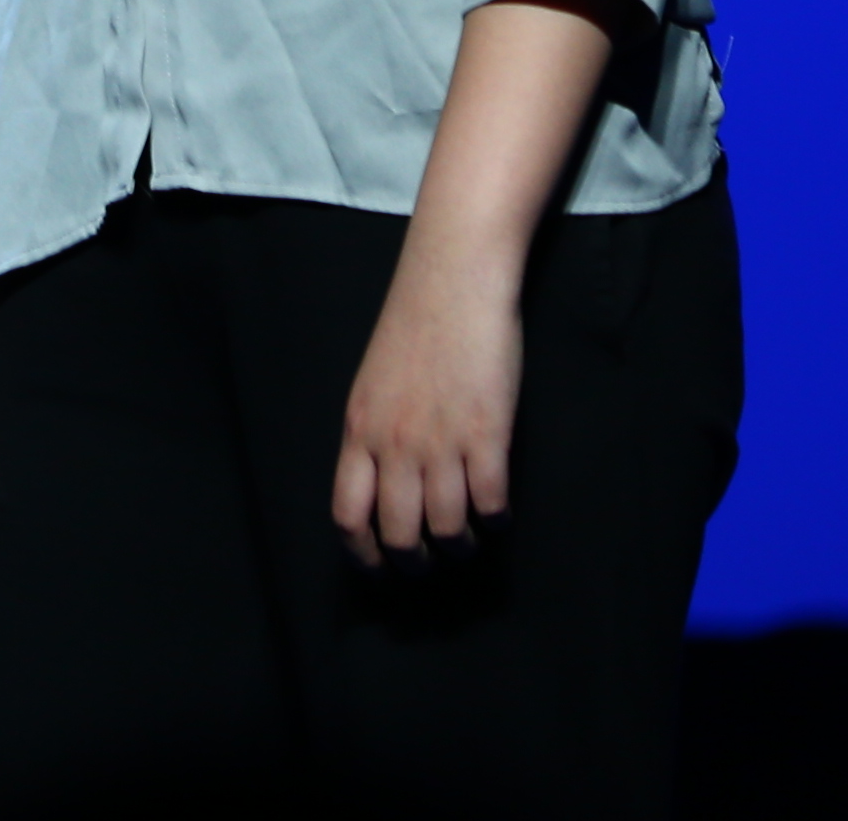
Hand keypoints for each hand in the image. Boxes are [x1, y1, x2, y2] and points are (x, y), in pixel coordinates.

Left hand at [333, 245, 517, 568]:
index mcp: (360, 429)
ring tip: (470, 540)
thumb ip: (375, 433)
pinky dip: (496, 520)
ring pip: (447, 528)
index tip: (380, 568)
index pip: (348, 515)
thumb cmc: (415, 326)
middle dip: (416, 563)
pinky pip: (491, 502)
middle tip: (433, 563)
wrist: (453, 279)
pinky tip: (498, 513)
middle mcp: (395, 443)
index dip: (364, 554)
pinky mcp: (487, 433)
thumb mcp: (374, 384)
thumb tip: (381, 484)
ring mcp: (441, 440)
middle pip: (399, 534)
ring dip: (461, 545)